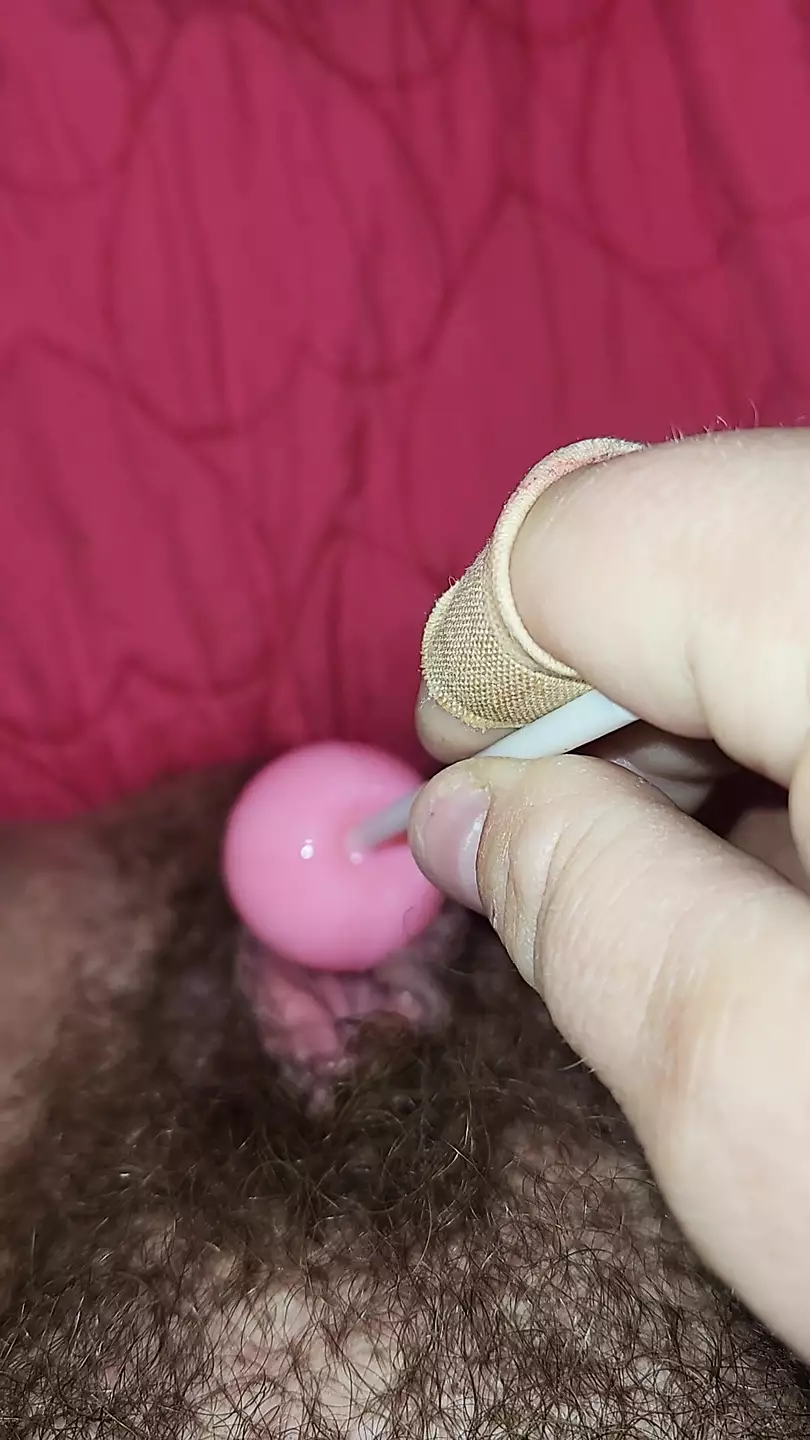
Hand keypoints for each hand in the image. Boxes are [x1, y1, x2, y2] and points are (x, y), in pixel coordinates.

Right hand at [409, 428, 809, 1358]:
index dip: (495, 666)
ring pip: (808, 564)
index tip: (474, 791)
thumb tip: (466, 814)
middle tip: (599, 856)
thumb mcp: (774, 1104)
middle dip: (613, 691)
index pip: (594, 533)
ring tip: (756, 882)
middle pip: (712, 527)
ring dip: (735, 709)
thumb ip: (578, 914)